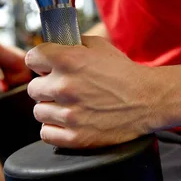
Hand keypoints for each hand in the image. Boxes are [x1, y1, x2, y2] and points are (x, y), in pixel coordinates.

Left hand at [26, 36, 162, 147]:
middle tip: (64, 88)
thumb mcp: (100, 47)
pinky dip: (55, 129)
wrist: (148, 100)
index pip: (31, 58)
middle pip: (33, 88)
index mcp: (68, 61)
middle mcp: (64, 87)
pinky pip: (46, 133)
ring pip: (39, 112)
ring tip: (70, 106)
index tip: (46, 66)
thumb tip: (52, 46)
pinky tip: (69, 121)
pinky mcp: (75, 137)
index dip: (40, 62)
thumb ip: (72, 43)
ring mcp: (69, 114)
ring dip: (51, 109)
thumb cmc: (125, 74)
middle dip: (47, 86)